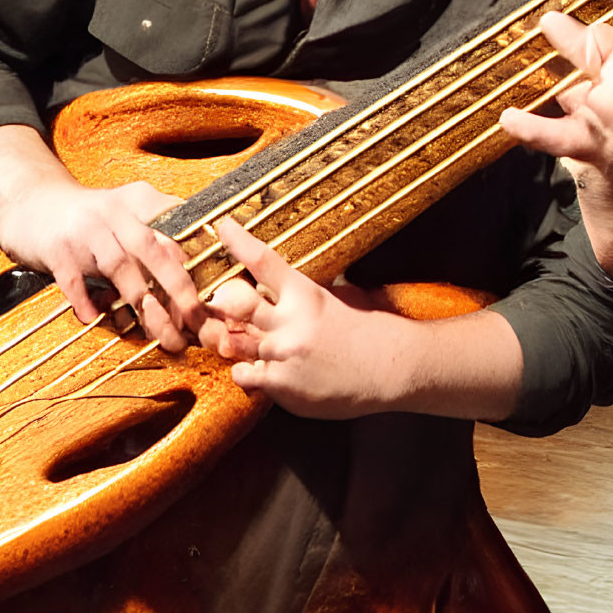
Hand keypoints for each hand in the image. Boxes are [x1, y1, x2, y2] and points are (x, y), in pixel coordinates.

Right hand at [0, 170, 204, 353]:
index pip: (174, 230)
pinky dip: (84, 299)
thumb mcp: (125, 213)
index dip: (194, 265)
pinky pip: (72, 278)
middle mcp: (114, 213)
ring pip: (119, 266)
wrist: (29, 200)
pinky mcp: (56, 248)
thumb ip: (154, 240)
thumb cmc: (85, 217)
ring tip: (158, 333)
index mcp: (137, 203)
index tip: (208, 295)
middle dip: (178, 287)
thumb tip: (187, 283)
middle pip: (154, 250)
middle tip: (194, 320)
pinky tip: (93, 319)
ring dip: (140, 302)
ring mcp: (85, 231)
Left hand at [198, 217, 394, 417]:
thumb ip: (302, 291)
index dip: (237, 240)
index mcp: (306, 294)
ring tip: (253, 340)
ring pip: (233, 343)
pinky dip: (250, 371)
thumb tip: (277, 281)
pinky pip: (244, 375)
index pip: (263, 261)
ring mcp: (283, 356)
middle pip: (236, 304)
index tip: (222, 226)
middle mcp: (290, 323)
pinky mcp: (282, 386)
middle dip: (223, 301)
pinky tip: (269, 368)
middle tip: (221, 300)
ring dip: (236, 340)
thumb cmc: (367, 329)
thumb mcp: (338, 295)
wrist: (391, 367)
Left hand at [498, 10, 612, 279]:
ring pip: (599, 99)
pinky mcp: (594, 158)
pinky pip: (560, 137)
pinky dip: (532, 127)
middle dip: (592, 61)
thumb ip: (592, 55)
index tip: (577, 41)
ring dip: (576, 93)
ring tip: (564, 96)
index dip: (603, 46)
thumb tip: (553, 19)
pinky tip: (510, 118)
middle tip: (569, 59)